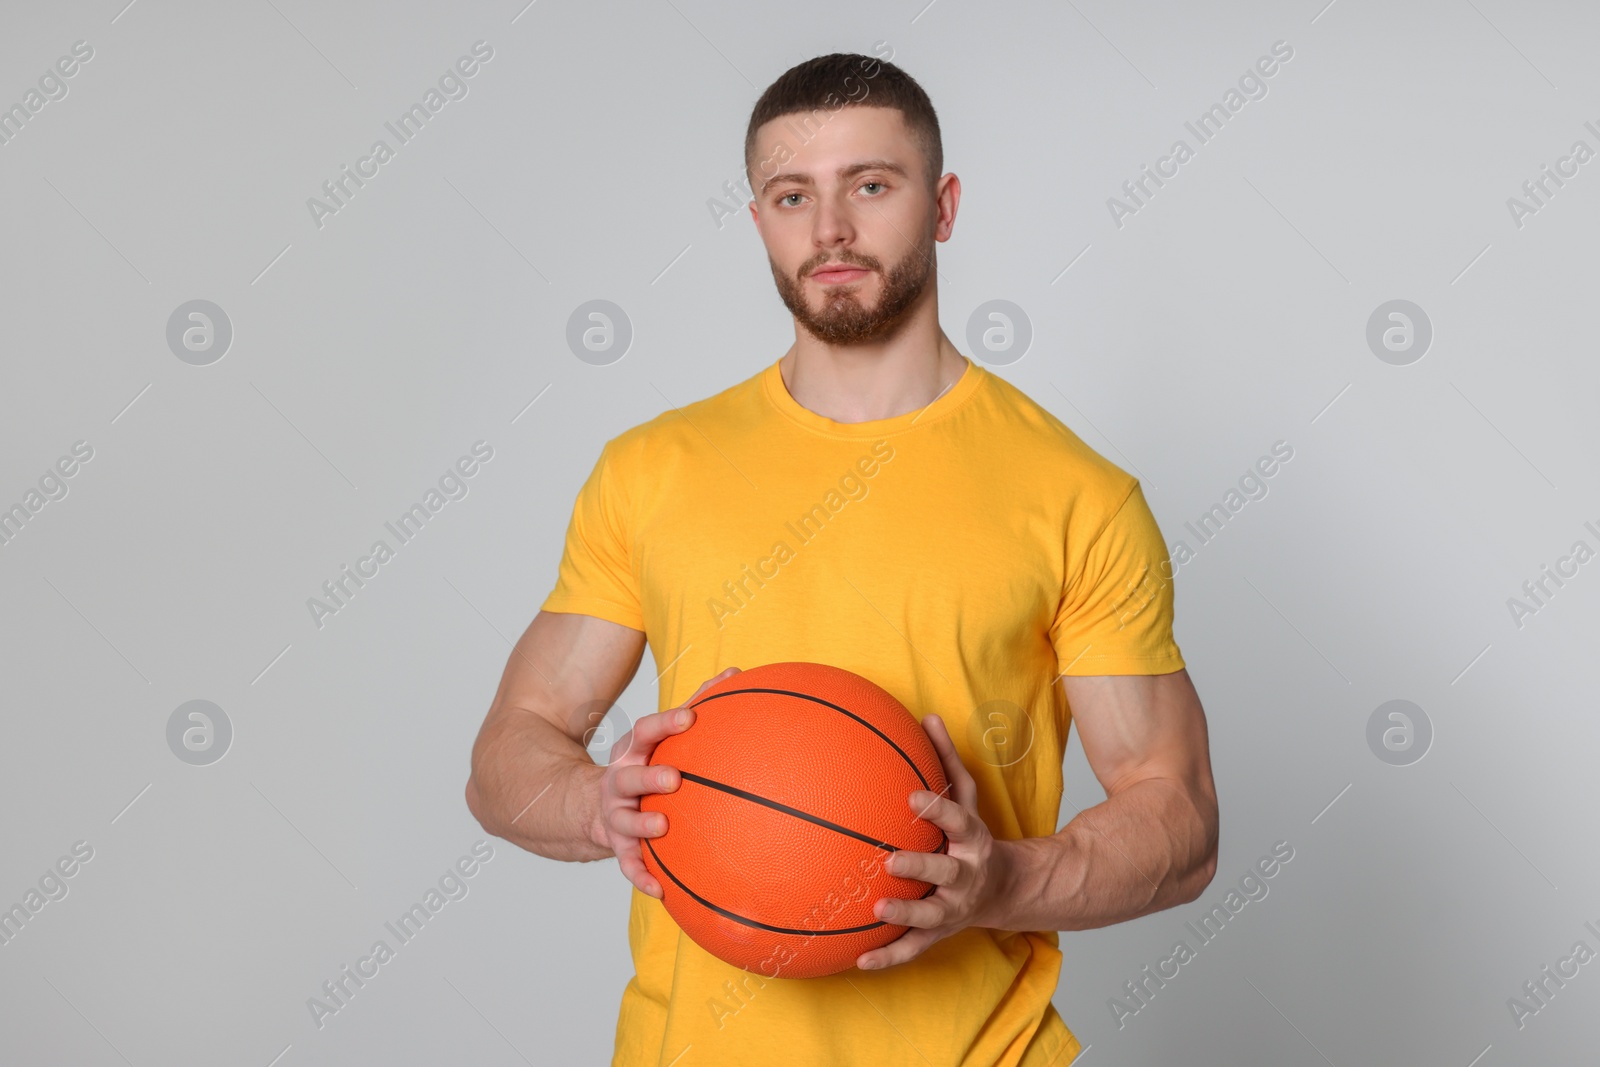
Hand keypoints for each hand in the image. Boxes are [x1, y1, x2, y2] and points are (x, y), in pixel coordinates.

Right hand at [596, 667, 739, 898]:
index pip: (646, 731)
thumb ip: (699, 704)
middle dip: (649, 776)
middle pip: (628, 774)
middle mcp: (619, 779)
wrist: (599, 805)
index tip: (691, 717)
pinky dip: (641, 876)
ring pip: (624, 820)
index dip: (666, 723)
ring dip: (642, 825)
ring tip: (662, 827)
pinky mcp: (617, 845)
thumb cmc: (650, 763)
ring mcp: (616, 814)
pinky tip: (659, 890)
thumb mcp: (663, 736)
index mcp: (634, 750)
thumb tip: (736, 673)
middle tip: (674, 778)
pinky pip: (627, 864)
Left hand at [856, 713, 1012, 969]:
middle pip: (947, 873)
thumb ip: (947, 761)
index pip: (958, 821)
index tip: (912, 798)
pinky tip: (859, 962)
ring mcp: (954, 908)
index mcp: (973, 840)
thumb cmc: (972, 837)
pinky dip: (888, 957)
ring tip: (877, 909)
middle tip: (891, 862)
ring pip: (931, 915)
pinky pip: (913, 949)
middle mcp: (966, 876)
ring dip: (905, 915)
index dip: (938, 811)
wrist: (1005, 889)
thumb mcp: (967, 798)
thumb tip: (927, 715)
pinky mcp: (940, 933)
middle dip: (921, 868)